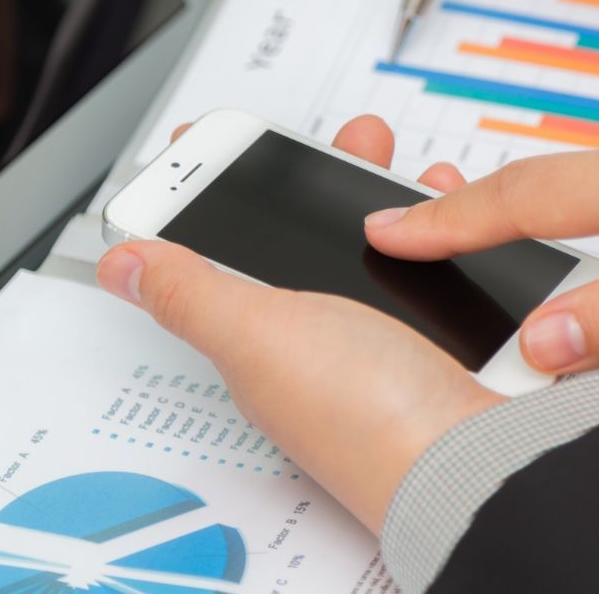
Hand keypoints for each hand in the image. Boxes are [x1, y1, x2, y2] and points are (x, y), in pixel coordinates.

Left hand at [96, 117, 499, 533]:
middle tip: (351, 137)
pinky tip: (462, 220)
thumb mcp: (258, 336)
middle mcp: (328, 343)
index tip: (228, 142)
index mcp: (269, 344)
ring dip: (398, 202)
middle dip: (326, 179)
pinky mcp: (450, 342)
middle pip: (313, 244)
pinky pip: (443, 273)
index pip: (231, 258)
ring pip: (387, 252)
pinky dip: (454, 236)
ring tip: (414, 171)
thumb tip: (120, 264)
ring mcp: (393, 342)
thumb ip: (194, 294)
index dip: (223, 197)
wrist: (478, 460)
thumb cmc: (369, 417)